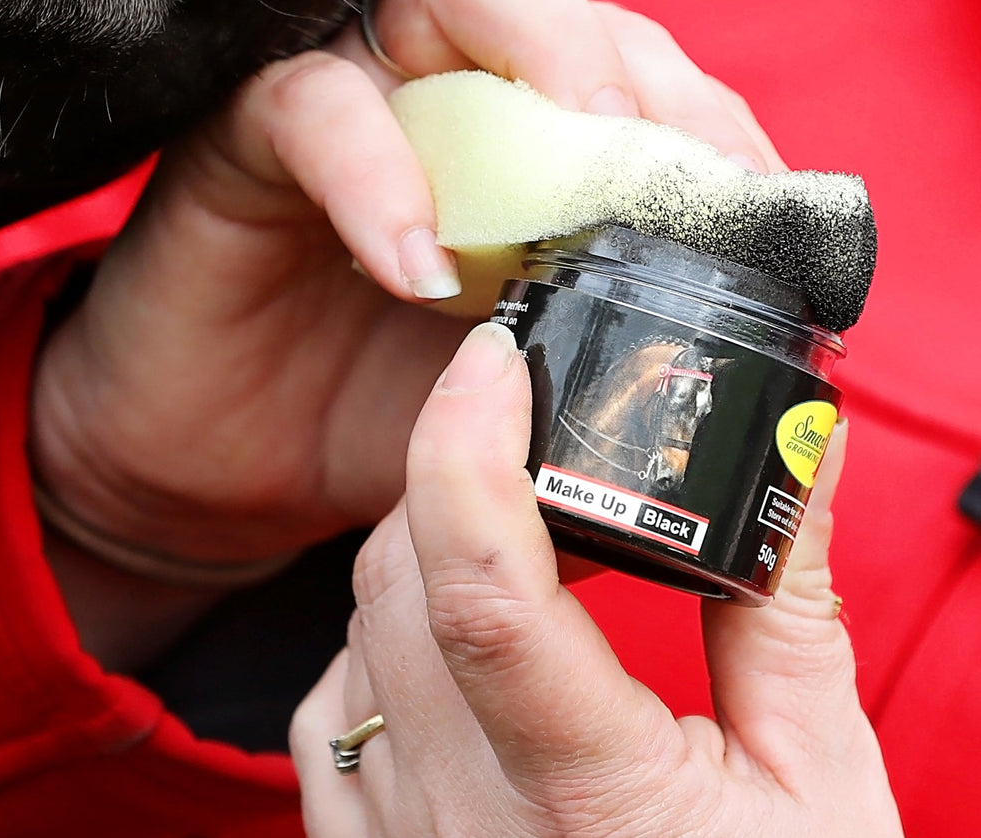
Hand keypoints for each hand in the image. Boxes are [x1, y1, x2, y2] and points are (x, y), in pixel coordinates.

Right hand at [29, 0, 783, 617]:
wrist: (225, 465)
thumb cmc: (382, 412)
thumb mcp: (524, 387)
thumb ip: (611, 345)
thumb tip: (743, 364)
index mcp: (516, 138)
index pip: (630, 69)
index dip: (705, 118)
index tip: (762, 207)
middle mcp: (439, 87)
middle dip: (630, 60)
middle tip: (675, 169)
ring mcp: (348, 94)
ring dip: (530, 53)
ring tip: (577, 168)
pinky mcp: (244, 133)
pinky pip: (312, 106)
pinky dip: (377, 173)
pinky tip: (418, 269)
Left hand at [290, 322, 902, 837]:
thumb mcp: (818, 787)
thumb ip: (785, 609)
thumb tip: (792, 456)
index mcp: (587, 803)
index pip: (484, 593)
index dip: (469, 449)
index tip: (494, 360)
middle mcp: (462, 823)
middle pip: (403, 581)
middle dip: (456, 472)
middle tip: (531, 431)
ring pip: (360, 630)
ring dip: (426, 547)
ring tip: (518, 530)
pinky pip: (333, 702)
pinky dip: (385, 634)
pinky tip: (453, 635)